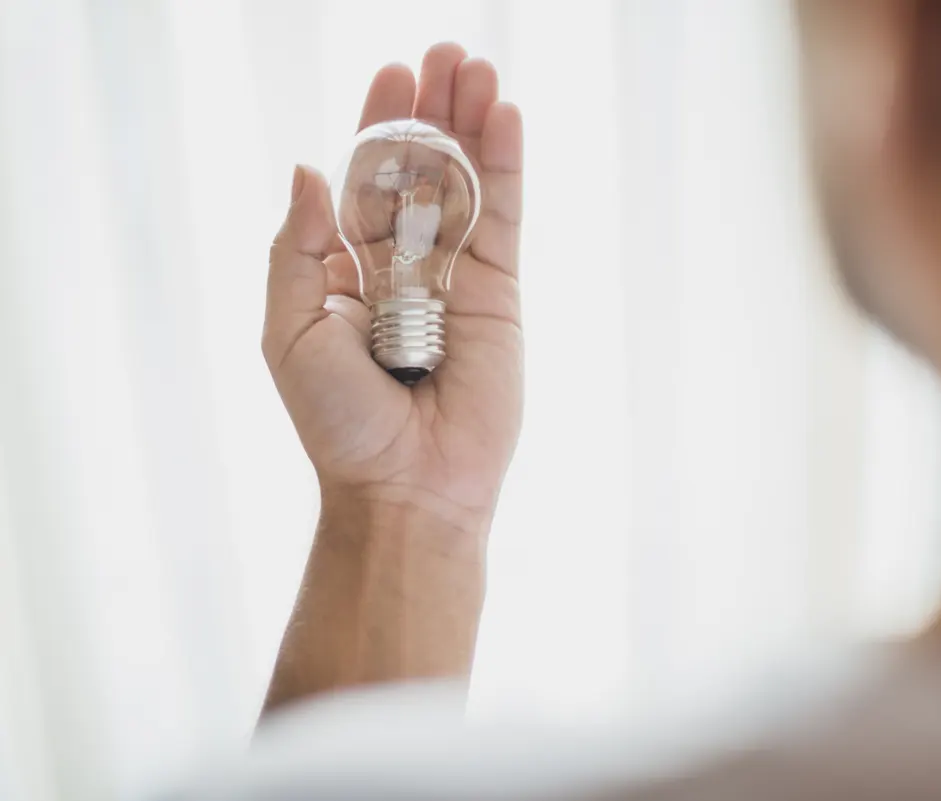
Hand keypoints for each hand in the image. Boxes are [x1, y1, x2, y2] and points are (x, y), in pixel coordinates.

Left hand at [263, 44, 522, 534]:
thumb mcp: (290, 330)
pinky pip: (504, 218)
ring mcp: (458, 277)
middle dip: (430, 112)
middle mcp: (406, 265)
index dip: (377, 127)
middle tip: (443, 53)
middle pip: (420, 171)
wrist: (406, 485)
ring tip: (476, 66)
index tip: (390, 75)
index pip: (365, 182)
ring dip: (471, 124)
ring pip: (465, 184)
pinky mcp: (502, 293)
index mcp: (349, 269)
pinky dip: (506, 167)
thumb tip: (307, 167)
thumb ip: (297, 248)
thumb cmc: (338, 421)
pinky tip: (507, 116)